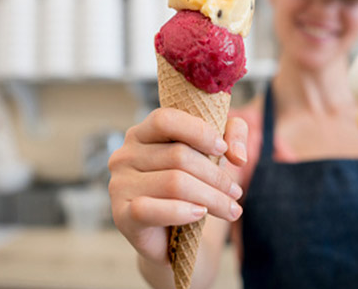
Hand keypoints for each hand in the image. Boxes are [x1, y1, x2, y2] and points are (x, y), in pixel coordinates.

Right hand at [108, 108, 247, 264]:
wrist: (173, 238)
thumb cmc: (192, 186)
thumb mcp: (216, 151)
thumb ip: (233, 134)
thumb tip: (238, 155)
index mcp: (142, 134)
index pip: (165, 120)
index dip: (198, 131)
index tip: (222, 148)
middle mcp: (125, 156)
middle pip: (178, 156)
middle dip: (216, 176)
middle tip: (236, 191)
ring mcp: (119, 185)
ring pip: (174, 183)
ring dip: (211, 197)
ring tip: (231, 208)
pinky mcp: (122, 215)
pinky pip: (153, 210)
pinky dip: (182, 212)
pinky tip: (200, 214)